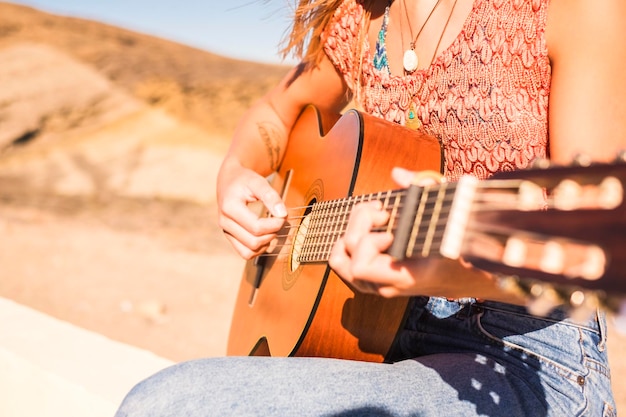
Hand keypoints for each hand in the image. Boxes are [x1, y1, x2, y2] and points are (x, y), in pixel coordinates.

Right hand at [217, 159, 286, 259]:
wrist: (229, 179)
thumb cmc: (244, 179)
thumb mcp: (258, 182)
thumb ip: (271, 197)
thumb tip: (283, 214)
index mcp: (229, 207)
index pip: (256, 227)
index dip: (274, 225)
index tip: (283, 216)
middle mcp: (224, 222)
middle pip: (253, 242)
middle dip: (271, 234)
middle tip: (279, 222)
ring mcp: (226, 231)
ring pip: (248, 252)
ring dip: (265, 244)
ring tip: (272, 229)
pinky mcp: (229, 236)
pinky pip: (245, 253)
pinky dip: (258, 249)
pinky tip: (265, 235)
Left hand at [328, 168, 481, 298]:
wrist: (458, 275)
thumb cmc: (453, 242)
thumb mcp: (448, 211)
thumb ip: (425, 189)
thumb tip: (397, 174)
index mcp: (404, 276)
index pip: (361, 266)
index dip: (368, 242)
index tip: (390, 225)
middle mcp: (385, 285)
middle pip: (347, 258)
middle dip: (360, 225)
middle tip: (383, 212)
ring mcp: (374, 286)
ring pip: (339, 262)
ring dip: (351, 231)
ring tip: (373, 217)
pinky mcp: (368, 281)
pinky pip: (342, 263)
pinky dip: (346, 242)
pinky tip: (366, 227)